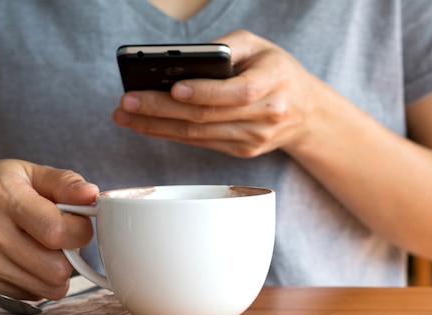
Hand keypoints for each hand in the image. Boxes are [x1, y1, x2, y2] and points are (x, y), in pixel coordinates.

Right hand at [0, 160, 98, 299]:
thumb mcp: (30, 172)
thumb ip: (64, 182)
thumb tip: (93, 195)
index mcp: (4, 198)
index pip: (57, 232)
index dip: (80, 231)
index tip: (77, 222)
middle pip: (57, 268)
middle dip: (70, 255)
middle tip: (60, 238)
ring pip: (49, 288)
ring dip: (57, 271)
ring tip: (43, 248)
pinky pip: (33, 296)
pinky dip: (38, 281)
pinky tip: (26, 259)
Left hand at [112, 30, 318, 157]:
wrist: (305, 112)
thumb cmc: (276, 71)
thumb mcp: (259, 46)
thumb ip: (225, 48)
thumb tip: (180, 61)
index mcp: (275, 83)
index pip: (236, 92)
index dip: (203, 92)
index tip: (172, 88)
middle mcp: (265, 116)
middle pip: (206, 117)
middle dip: (162, 110)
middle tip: (128, 102)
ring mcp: (252, 139)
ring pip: (198, 135)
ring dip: (157, 126)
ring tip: (126, 115)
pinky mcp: (240, 151)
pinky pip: (200, 143)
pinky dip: (170, 134)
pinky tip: (147, 125)